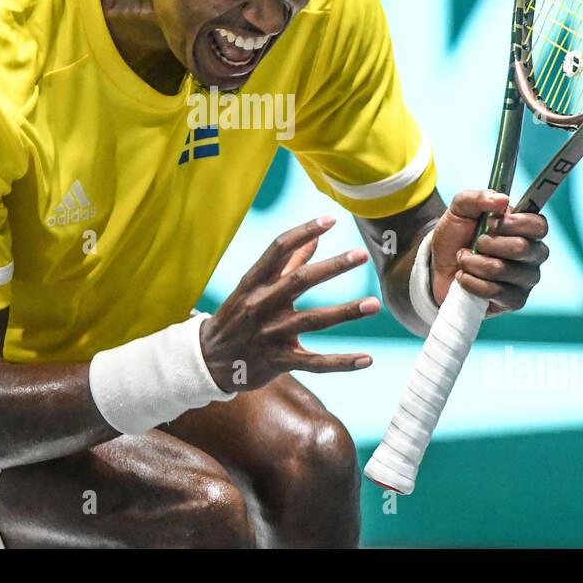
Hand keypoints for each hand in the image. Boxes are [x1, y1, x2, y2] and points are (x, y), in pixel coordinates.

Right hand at [199, 215, 377, 392]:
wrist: (208, 361)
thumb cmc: (237, 316)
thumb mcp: (254, 287)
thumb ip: (287, 262)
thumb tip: (316, 237)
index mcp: (254, 282)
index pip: (279, 249)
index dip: (304, 231)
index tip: (331, 219)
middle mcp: (261, 305)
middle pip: (299, 281)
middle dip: (332, 267)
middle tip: (360, 255)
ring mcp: (270, 334)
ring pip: (312, 321)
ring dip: (345, 312)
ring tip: (374, 304)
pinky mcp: (278, 361)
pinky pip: (314, 363)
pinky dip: (341, 362)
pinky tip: (367, 359)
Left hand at [430, 189, 549, 316]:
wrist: (438, 266)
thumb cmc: (456, 235)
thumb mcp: (460, 209)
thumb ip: (478, 197)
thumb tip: (502, 200)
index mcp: (526, 229)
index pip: (538, 225)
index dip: (513, 224)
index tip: (489, 222)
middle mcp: (533, 254)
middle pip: (521, 248)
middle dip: (487, 244)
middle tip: (474, 243)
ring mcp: (526, 279)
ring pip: (502, 270)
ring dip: (473, 263)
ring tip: (464, 260)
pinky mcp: (515, 301)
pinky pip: (494, 292)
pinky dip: (471, 282)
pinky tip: (464, 278)